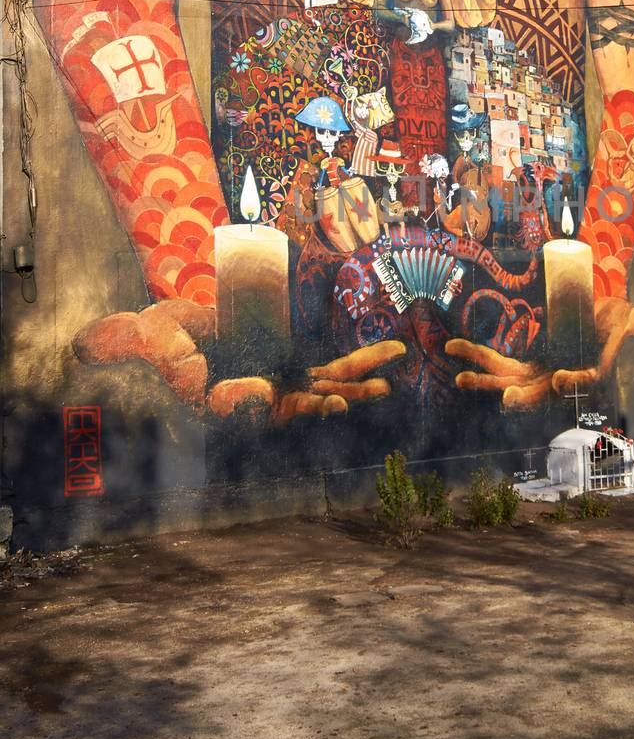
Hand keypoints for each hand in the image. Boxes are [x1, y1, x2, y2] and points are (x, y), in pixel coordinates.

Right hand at [74, 299, 404, 422]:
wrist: (180, 329)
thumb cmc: (159, 335)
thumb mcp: (145, 333)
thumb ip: (142, 344)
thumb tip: (144, 353)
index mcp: (212, 399)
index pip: (229, 405)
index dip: (240, 400)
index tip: (251, 390)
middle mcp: (250, 400)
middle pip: (289, 408)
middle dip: (318, 404)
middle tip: (342, 404)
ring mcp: (276, 386)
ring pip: (320, 391)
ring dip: (353, 386)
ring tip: (385, 385)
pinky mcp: (293, 370)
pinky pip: (331, 371)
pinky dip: (358, 368)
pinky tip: (386, 364)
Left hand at [446, 297, 633, 411]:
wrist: (596, 322)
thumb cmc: (616, 321)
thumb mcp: (631, 319)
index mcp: (591, 374)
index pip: (584, 382)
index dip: (574, 382)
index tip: (563, 379)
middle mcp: (562, 380)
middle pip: (541, 393)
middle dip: (523, 397)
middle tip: (506, 398)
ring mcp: (540, 375)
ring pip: (510, 381)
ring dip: (486, 380)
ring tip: (461, 378)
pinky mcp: (525, 366)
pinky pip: (498, 364)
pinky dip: (478, 358)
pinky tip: (453, 349)